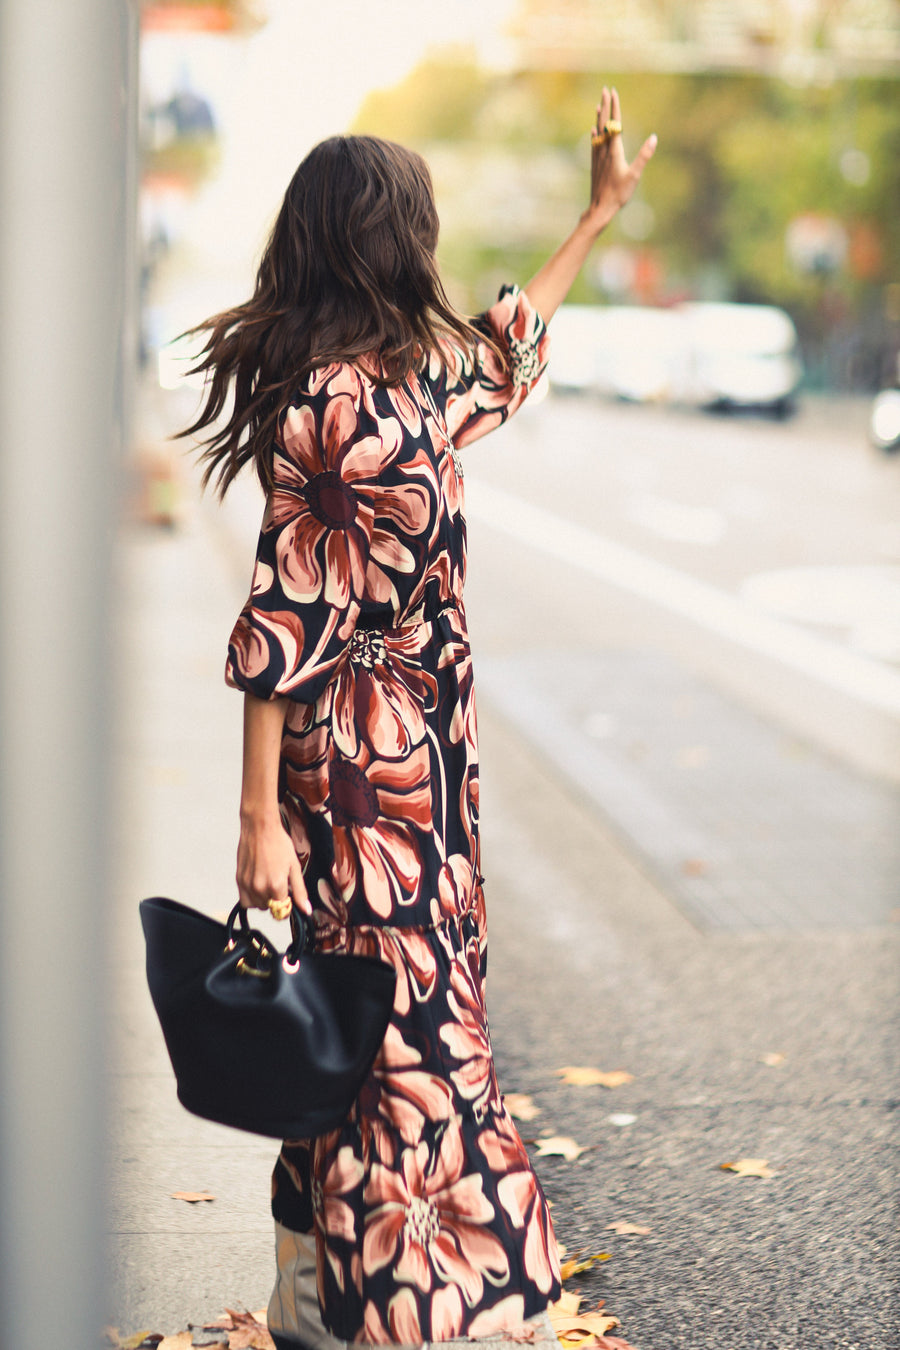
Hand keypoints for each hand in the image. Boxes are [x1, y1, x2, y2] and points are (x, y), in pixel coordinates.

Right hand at [236, 811, 310, 914]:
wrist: (260, 828)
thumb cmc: (278, 843)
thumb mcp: (295, 867)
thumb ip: (300, 891)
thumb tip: (306, 910)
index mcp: (276, 886)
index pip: (282, 911)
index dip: (287, 905)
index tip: (288, 895)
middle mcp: (259, 888)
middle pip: (269, 909)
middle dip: (275, 901)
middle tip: (278, 883)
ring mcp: (247, 885)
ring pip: (256, 906)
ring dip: (263, 900)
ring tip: (268, 882)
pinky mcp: (239, 880)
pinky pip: (244, 900)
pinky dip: (251, 897)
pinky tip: (258, 884)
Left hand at [585, 86, 656, 233]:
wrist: (599, 208)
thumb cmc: (618, 194)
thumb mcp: (635, 175)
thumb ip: (644, 156)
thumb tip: (654, 138)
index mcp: (614, 150)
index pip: (614, 122)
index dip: (614, 106)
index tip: (613, 92)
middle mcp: (604, 150)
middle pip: (604, 123)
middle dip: (605, 105)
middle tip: (604, 90)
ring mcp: (598, 157)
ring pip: (597, 132)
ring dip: (599, 117)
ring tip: (598, 105)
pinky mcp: (595, 164)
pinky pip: (594, 143)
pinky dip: (594, 133)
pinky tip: (593, 131)